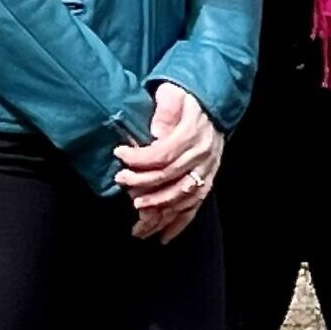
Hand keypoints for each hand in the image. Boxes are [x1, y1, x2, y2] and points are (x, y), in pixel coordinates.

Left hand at [115, 82, 223, 242]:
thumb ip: (167, 108)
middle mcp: (203, 155)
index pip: (164, 153)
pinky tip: (163, 236)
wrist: (211, 103)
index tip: (120, 154)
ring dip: (158, 212)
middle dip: (143, 184)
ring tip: (136, 224)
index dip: (140, 158)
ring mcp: (206, 171)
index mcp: (193, 133)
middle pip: (171, 178)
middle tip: (121, 182)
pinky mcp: (207, 181)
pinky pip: (195, 206)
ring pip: (183, 198)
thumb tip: (157, 131)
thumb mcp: (175, 93)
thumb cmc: (187, 98)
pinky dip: (179, 224)